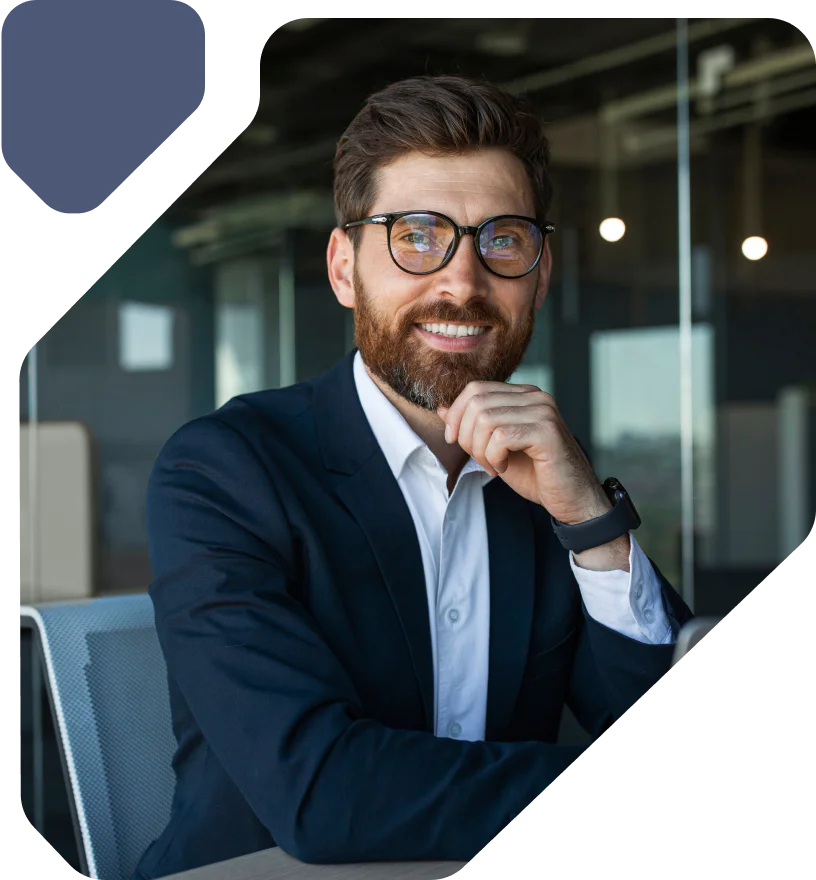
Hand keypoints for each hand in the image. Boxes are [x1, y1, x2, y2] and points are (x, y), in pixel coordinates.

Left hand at [437, 382, 609, 524]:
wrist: (571, 499)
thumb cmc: (536, 475)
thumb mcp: (495, 448)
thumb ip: (472, 426)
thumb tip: (442, 408)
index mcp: (524, 395)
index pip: (476, 389)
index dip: (456, 414)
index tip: (454, 441)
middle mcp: (536, 396)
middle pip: (477, 402)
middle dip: (467, 435)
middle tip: (480, 460)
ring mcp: (543, 411)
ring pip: (485, 419)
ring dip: (480, 450)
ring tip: (494, 466)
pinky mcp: (547, 432)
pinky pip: (501, 437)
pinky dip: (494, 456)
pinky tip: (504, 467)